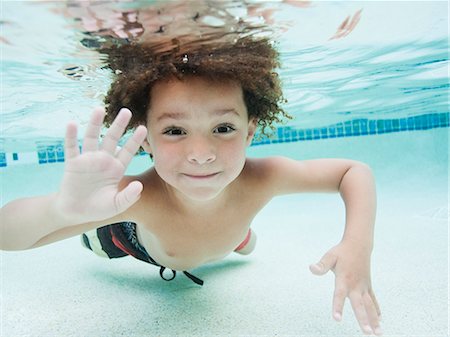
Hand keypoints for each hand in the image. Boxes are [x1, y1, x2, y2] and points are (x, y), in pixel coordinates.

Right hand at [55, 107, 146, 224]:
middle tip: (126, 111)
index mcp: (116, 168)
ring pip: (92, 138)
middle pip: (112, 139)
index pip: (128, 151)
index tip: (143, 128)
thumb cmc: (98, 208)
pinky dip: (71, 136)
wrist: (75, 213)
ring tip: (99, 109)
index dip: (135, 140)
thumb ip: (128, 197)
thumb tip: (139, 187)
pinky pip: (71, 147)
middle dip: (119, 125)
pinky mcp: (73, 163)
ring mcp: (88, 160)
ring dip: (94, 124)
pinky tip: (72, 124)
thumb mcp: (116, 205)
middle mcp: (103, 160)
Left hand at [310, 242, 381, 335]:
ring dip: (374, 319)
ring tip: (378, 334)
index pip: (339, 295)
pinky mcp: (368, 286)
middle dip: (363, 319)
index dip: (338, 306)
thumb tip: (311, 268)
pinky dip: (377, 311)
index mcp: (344, 279)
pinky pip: (373, 300)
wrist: (358, 245)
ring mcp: (363, 287)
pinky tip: (380, 321)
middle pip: (359, 305)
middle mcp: (355, 285)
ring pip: (370, 306)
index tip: (337, 319)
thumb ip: (321, 265)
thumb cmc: (341, 252)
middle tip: (367, 333)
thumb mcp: (329, 256)